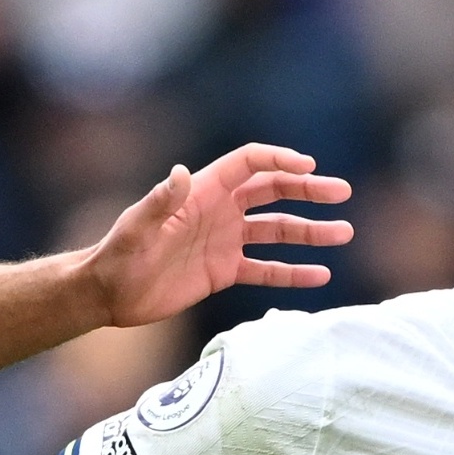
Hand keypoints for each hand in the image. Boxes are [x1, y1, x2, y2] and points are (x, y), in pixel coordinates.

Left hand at [86, 142, 354, 324]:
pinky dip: (292, 272)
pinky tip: (320, 275)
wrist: (110, 294)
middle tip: (342, 194)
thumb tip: (181, 173)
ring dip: (310, 231)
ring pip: (278, 230)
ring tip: (343, 234)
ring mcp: (226, 241)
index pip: (250, 164)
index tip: (308, 167)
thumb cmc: (118, 256)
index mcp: (204, 192)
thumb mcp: (137, 228)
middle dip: (308, 191)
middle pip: (274, 192)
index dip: (279, 160)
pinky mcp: (225, 271)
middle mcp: (220, 211)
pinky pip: (266, 269)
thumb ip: (160, 201)